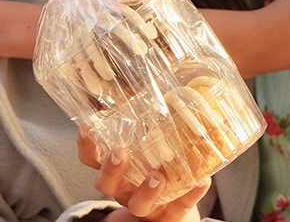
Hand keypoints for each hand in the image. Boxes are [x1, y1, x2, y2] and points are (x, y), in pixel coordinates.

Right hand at [79, 133, 209, 221]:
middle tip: (119, 152)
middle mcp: (124, 190)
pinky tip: (203, 180)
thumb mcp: (144, 149)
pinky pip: (179, 207)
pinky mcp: (169, 215)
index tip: (87, 127)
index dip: (86, 146)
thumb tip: (163, 81)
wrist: (170, 208)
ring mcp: (146, 205)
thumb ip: (146, 125)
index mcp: (115, 172)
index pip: (91, 160)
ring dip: (147, 190)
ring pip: (138, 203)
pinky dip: (190, 195)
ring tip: (158, 175)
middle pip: (106, 184)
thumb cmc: (155, 168)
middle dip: (111, 169)